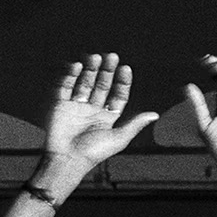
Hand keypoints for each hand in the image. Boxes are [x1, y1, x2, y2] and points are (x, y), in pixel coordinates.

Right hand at [43, 53, 158, 176]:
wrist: (66, 161)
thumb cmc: (92, 154)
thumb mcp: (118, 139)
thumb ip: (135, 125)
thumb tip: (155, 115)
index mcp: (107, 119)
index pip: (117, 95)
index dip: (122, 82)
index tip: (125, 68)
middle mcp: (92, 111)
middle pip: (102, 85)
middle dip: (107, 71)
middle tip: (112, 56)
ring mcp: (76, 107)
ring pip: (85, 82)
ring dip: (91, 69)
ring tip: (96, 57)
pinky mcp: (60, 105)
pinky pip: (66, 86)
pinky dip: (71, 75)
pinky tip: (78, 66)